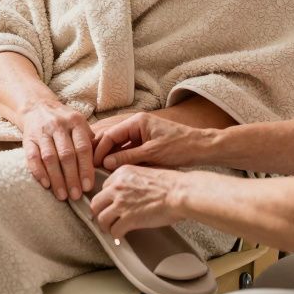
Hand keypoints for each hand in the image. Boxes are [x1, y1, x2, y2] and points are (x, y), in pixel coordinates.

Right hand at [20, 100, 94, 200]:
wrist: (37, 107)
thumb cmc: (64, 122)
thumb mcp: (80, 124)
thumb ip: (89, 141)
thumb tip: (102, 164)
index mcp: (76, 122)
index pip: (83, 147)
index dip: (86, 168)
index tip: (88, 186)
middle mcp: (59, 126)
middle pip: (67, 155)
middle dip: (72, 178)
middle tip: (76, 195)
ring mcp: (42, 132)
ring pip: (50, 158)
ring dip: (57, 179)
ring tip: (63, 195)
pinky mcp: (28, 139)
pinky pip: (32, 158)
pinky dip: (39, 172)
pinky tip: (46, 185)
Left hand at [89, 165, 184, 238]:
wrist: (180, 193)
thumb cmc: (171, 183)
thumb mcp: (146, 171)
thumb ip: (133, 180)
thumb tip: (130, 191)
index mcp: (122, 173)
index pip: (104, 187)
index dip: (107, 199)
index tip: (110, 205)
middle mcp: (118, 186)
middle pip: (96, 203)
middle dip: (99, 213)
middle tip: (105, 219)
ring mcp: (121, 203)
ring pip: (101, 218)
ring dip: (106, 226)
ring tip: (111, 230)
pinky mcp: (128, 219)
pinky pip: (114, 230)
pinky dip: (117, 235)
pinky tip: (121, 236)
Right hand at [93, 112, 209, 170]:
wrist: (201, 148)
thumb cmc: (180, 147)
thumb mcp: (152, 153)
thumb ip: (127, 157)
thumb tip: (106, 163)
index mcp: (137, 122)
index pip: (111, 135)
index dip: (100, 150)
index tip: (92, 164)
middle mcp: (137, 125)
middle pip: (112, 138)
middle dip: (102, 152)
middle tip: (92, 167)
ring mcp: (141, 134)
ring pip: (120, 145)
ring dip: (111, 157)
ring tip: (101, 171)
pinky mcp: (146, 143)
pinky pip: (129, 150)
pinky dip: (122, 158)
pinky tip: (116, 169)